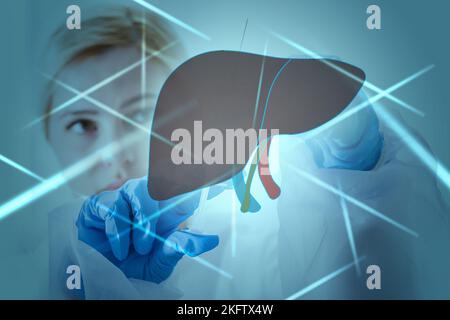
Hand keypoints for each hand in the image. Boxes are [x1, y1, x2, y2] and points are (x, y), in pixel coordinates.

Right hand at [76, 177, 218, 282]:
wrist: (103, 276)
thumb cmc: (135, 265)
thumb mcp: (162, 259)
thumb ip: (182, 246)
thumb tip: (211, 240)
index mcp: (167, 208)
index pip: (184, 184)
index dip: (196, 177)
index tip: (212, 178)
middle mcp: (147, 197)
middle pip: (162, 180)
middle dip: (167, 202)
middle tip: (165, 231)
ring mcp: (124, 197)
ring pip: (138, 190)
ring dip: (142, 221)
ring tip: (141, 248)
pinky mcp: (100, 203)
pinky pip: (113, 206)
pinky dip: (118, 230)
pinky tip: (121, 249)